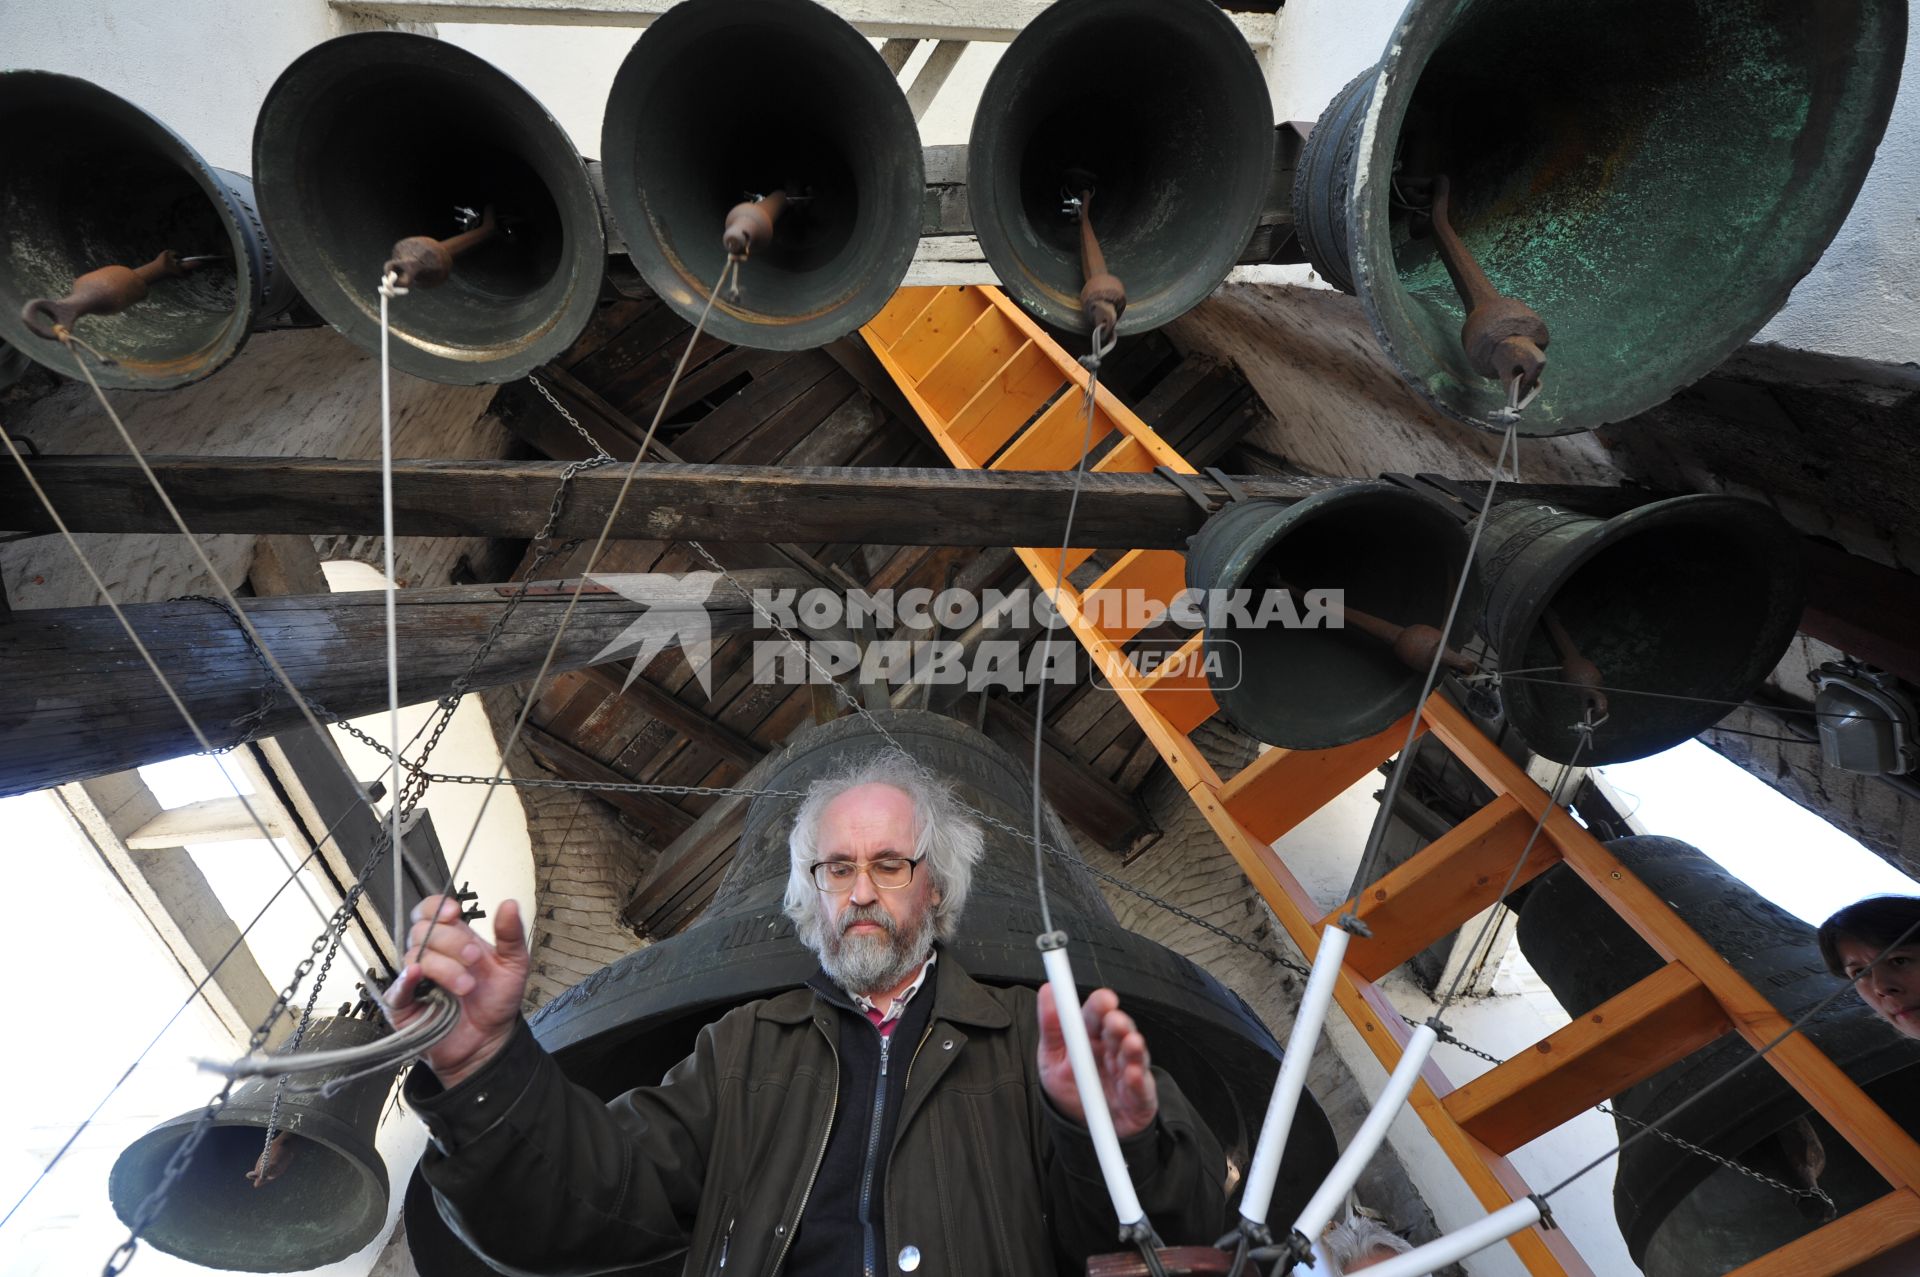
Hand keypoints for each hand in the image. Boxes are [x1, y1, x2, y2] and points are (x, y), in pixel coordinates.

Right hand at [385, 896, 529, 1087]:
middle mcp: (430, 954)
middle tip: (474, 958)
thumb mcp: (513, 965)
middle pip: (422, 930)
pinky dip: (405, 979)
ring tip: (467, 986)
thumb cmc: (497, 1001)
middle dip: (451, 941)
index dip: (437, 907)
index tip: (454, 913)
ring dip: (444, 967)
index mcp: (453, 939)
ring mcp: (415, 978)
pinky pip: (396, 988)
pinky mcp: (403, 1004)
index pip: (430, 911)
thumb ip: (511, 935)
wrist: (489, 1040)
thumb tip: (509, 903)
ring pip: (415, 956)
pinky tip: (417, 975)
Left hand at [1036, 985, 1157, 1138]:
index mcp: (1091, 1037)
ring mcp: (1128, 1072)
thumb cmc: (1070, 1087)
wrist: (1082, 1128)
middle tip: (1114, 1021)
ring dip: (1133, 1049)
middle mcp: (1112, 1050)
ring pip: (1134, 1056)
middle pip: (1119, 1032)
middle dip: (1118, 1025)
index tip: (1104, 998)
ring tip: (1131, 1042)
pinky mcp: (1140, 1097)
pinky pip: (1141, 1088)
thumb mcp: (1051, 1058)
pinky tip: (1133, 1074)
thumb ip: (1051, 1026)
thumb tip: (1048, 990)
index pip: (1096, 1016)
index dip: (1100, 1006)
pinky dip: (1138, 1081)